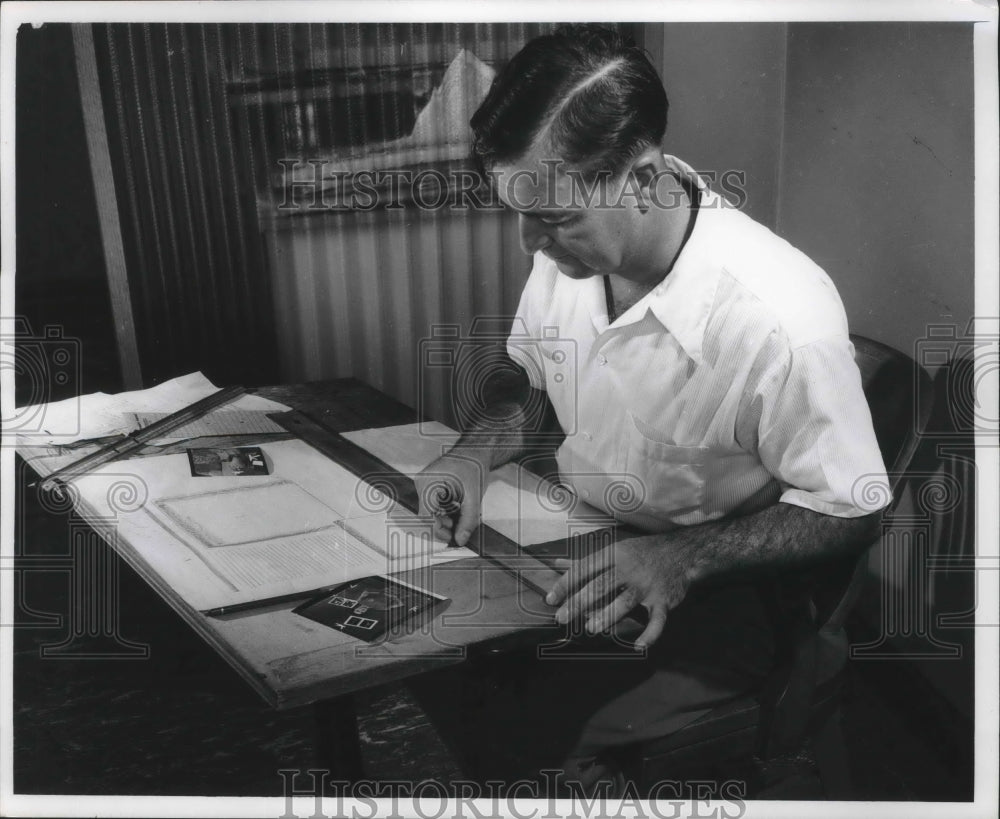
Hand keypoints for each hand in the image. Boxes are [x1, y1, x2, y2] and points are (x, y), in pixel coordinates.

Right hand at [414, 451, 488, 546]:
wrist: (475, 452)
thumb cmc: (473, 467)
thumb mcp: (475, 497)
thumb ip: (468, 521)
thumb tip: (460, 540)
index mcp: (429, 483)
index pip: (426, 516)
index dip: (437, 531)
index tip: (450, 538)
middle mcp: (422, 484)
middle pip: (426, 516)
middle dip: (441, 525)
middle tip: (457, 530)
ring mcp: (423, 485)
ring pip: (429, 512)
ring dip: (443, 519)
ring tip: (459, 516)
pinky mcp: (428, 487)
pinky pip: (432, 506)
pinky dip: (443, 512)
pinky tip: (455, 509)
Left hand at [545, 533, 695, 648]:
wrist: (682, 551)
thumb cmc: (642, 553)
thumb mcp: (615, 550)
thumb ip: (585, 561)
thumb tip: (556, 561)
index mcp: (614, 555)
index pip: (585, 568)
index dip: (566, 583)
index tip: (550, 599)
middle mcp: (629, 569)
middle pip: (601, 585)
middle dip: (579, 602)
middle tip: (562, 618)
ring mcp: (647, 586)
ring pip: (625, 601)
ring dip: (608, 614)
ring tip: (592, 628)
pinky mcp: (664, 600)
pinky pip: (658, 619)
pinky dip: (650, 634)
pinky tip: (638, 646)